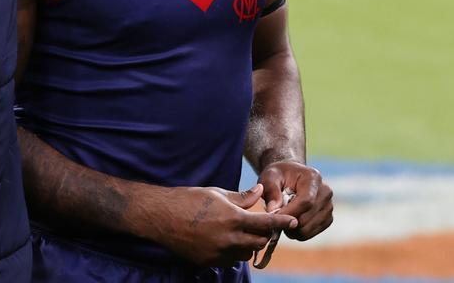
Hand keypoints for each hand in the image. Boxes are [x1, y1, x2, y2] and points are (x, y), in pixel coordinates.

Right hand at [153, 184, 296, 267]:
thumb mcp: (215, 193)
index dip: (281, 222)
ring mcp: (218, 253)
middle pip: (259, 242)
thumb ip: (241, 197)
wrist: (160, 216)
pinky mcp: (209, 262)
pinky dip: (230, 251)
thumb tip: (260, 192)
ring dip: (247, 245)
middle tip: (258, 225)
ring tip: (237, 232)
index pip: (265, 224)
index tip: (292, 221)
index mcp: (232, 218)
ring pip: (245, 254)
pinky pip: (228, 260)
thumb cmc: (188, 199)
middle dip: (262, 234)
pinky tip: (220, 240)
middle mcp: (228, 239)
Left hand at [258, 160, 333, 240]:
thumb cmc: (278, 175)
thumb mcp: (270, 176)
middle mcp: (325, 192)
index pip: (306, 201)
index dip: (290, 212)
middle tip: (274, 219)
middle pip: (307, 218)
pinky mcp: (328, 219)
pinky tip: (289, 220)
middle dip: (287, 222)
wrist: (290, 176)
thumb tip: (273, 211)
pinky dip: (297, 232)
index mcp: (313, 177)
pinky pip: (311, 233)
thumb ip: (271, 191)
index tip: (274, 217)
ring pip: (308, 229)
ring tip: (281, 218)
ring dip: (291, 229)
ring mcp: (329, 206)